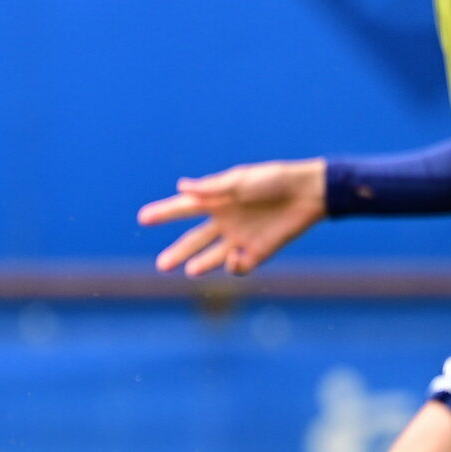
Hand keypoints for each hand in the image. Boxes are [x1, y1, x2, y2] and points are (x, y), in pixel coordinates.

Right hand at [137, 158, 327, 277]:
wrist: (307, 194)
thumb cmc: (273, 180)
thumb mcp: (240, 181)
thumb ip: (211, 187)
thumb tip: (182, 187)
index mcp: (218, 201)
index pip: (184, 209)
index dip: (164, 213)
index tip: (143, 217)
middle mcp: (225, 221)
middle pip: (195, 240)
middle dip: (178, 252)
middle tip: (161, 265)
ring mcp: (240, 238)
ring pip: (213, 257)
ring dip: (201, 264)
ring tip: (188, 271)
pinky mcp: (258, 252)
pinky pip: (240, 266)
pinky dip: (234, 266)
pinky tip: (235, 258)